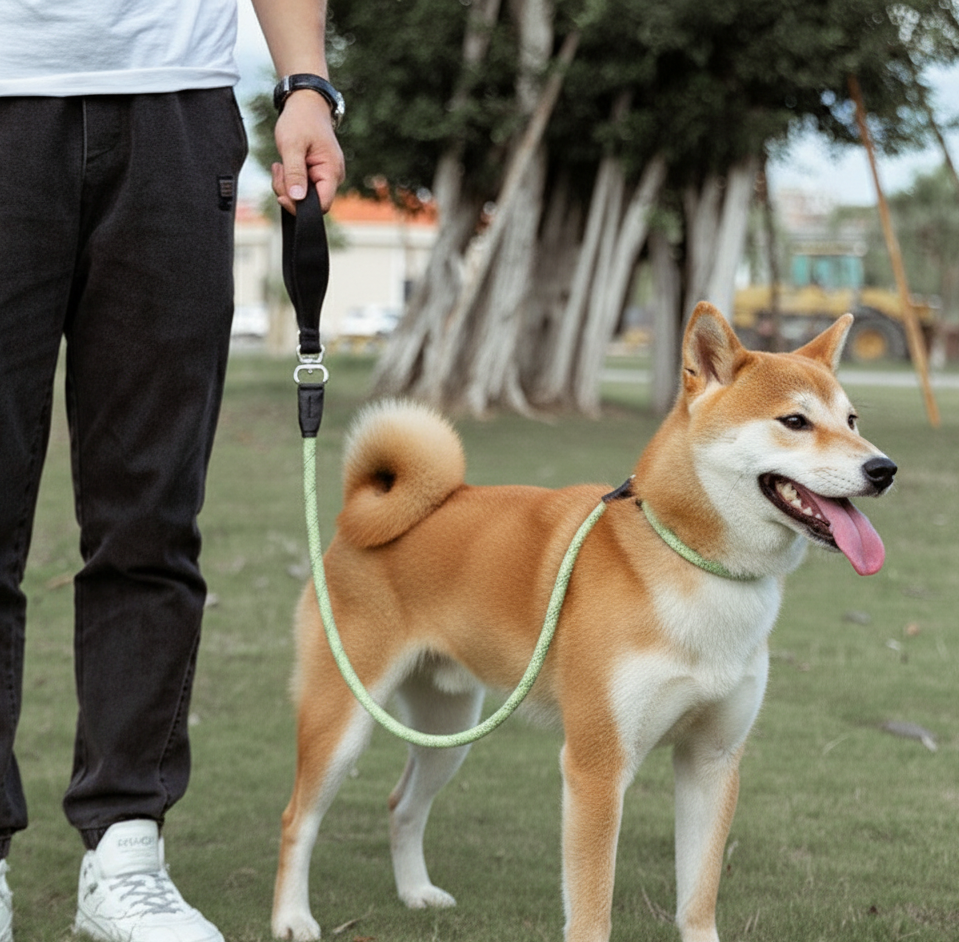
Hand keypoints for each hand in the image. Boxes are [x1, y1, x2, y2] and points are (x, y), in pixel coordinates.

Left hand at [271, 90, 345, 213]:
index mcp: (332, 172)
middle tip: (278, 170)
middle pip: (310, 202)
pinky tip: (283, 166)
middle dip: (289, 192)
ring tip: (279, 165)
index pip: (322, 205)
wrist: (306, 104)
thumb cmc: (301, 121)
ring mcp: (325, 176)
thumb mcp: (292, 146)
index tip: (282, 195)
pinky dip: (289, 181)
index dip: (301, 207)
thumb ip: (295, 173)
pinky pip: (302, 187)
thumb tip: (297, 198)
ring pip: (304, 196)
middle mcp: (333, 177)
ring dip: (286, 185)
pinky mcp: (316, 175)